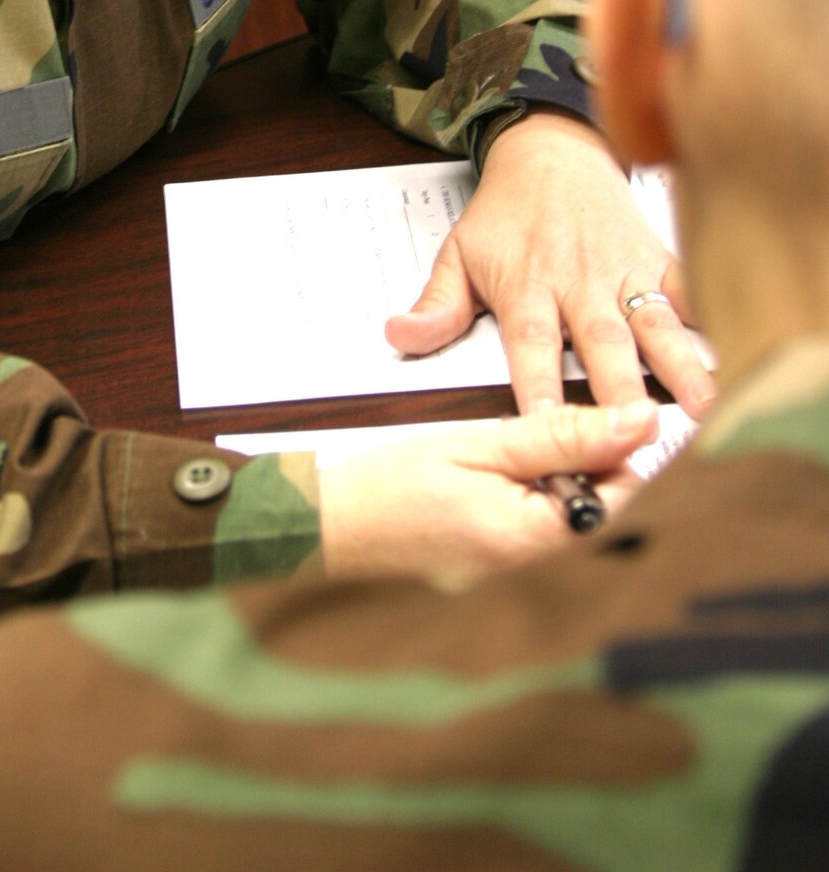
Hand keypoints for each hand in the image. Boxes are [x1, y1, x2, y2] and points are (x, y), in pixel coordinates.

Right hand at [318, 398, 657, 584]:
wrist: (319, 520)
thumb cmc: (386, 478)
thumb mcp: (476, 442)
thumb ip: (558, 435)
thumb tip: (637, 425)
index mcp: (527, 538)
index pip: (614, 499)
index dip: (637, 454)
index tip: (653, 410)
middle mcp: (520, 563)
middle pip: (590, 509)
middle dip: (606, 460)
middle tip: (616, 407)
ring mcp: (496, 565)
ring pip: (559, 512)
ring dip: (569, 470)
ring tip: (570, 422)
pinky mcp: (476, 556)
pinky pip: (526, 519)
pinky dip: (535, 484)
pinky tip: (521, 453)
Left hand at [384, 110, 714, 418]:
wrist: (552, 151)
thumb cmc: (505, 215)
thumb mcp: (459, 254)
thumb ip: (437, 306)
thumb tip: (397, 340)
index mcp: (526, 286)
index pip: (531, 345)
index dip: (539, 387)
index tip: (546, 431)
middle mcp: (577, 282)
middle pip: (599, 342)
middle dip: (618, 389)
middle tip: (635, 434)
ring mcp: (622, 270)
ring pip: (651, 322)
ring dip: (678, 364)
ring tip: (702, 407)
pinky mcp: (656, 258)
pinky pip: (686, 289)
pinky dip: (707, 316)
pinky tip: (730, 349)